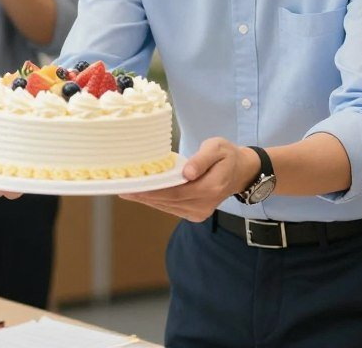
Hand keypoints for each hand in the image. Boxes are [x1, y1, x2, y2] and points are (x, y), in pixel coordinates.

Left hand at [120, 138, 258, 221]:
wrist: (240, 171)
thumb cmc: (227, 156)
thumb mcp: (217, 148)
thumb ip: (202, 159)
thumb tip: (187, 173)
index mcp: (211, 187)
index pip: (176, 192)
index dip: (153, 191)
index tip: (134, 187)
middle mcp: (204, 204)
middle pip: (168, 202)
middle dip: (144, 196)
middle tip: (121, 188)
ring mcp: (200, 212)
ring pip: (167, 207)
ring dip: (147, 200)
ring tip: (127, 191)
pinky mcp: (195, 213)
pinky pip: (172, 208)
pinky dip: (156, 201)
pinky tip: (142, 194)